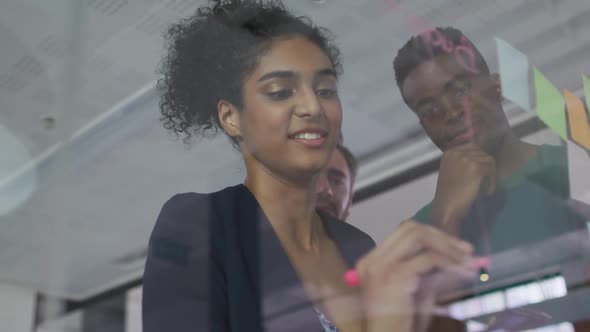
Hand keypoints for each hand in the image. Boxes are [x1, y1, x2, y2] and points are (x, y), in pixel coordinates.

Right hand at [356, 221, 475, 331]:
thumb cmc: (398, 325)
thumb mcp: (412, 293)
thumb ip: (424, 272)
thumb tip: (453, 255)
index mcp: (371, 262)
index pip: (403, 232)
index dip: (433, 235)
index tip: (456, 247)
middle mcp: (372, 260)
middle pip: (410, 229)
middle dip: (442, 237)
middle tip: (467, 251)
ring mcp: (380, 266)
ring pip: (418, 237)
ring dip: (447, 247)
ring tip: (467, 261)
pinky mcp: (394, 277)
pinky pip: (428, 259)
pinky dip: (449, 263)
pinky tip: (462, 272)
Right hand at [431, 143, 496, 233]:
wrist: (446, 208)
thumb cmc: (448, 195)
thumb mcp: (451, 172)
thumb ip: (461, 163)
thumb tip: (481, 158)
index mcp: (449, 153)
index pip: (471, 147)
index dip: (479, 160)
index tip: (481, 173)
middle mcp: (456, 152)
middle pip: (481, 152)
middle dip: (485, 166)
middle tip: (485, 181)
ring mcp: (465, 158)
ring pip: (488, 160)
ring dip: (490, 174)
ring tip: (485, 188)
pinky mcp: (475, 167)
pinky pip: (491, 169)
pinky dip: (492, 181)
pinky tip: (487, 191)